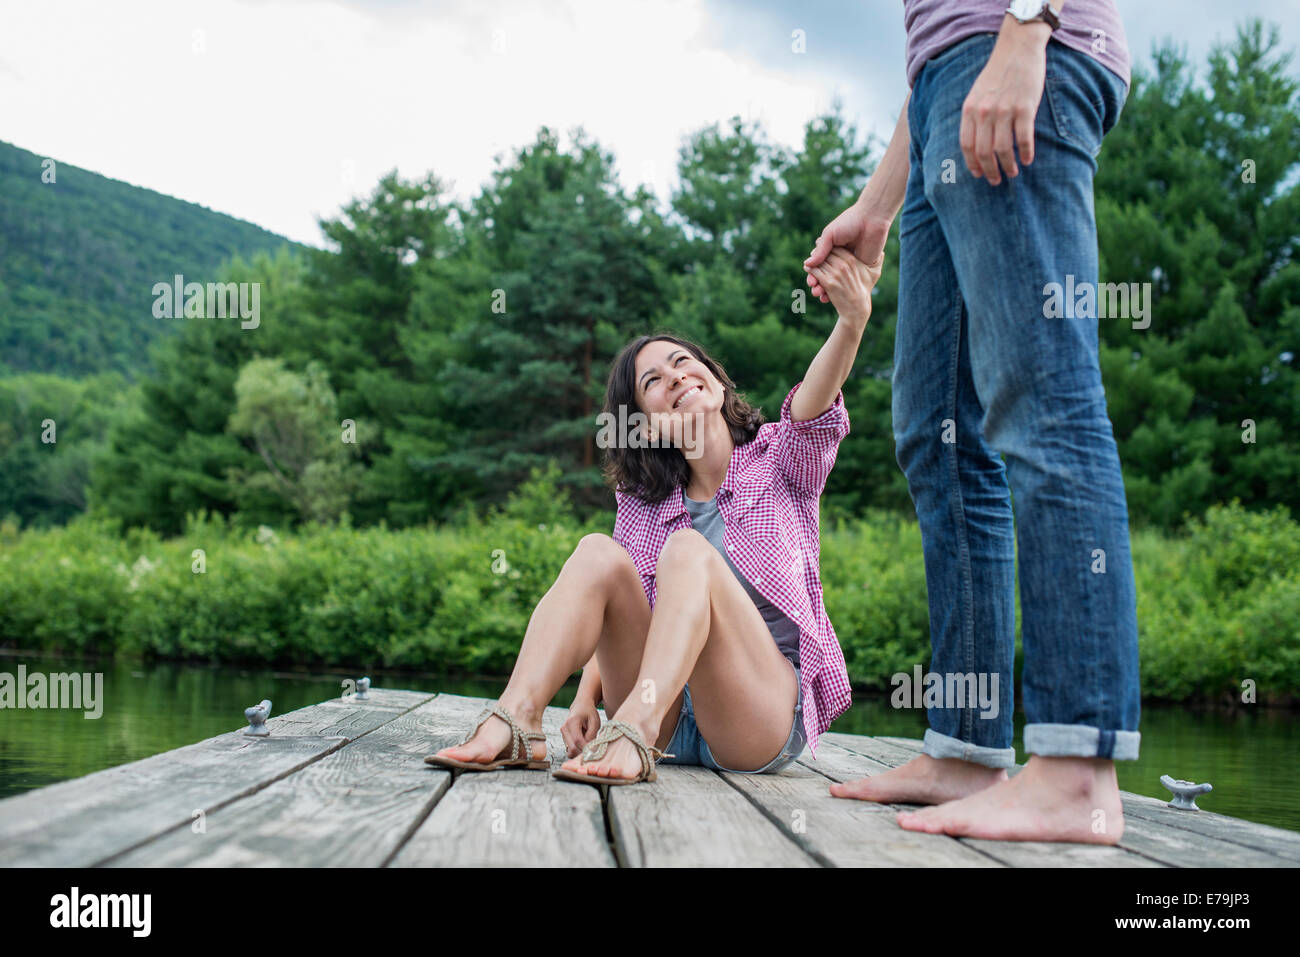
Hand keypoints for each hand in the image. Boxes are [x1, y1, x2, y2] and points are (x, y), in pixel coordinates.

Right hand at [561, 698, 601, 757]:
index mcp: (572, 721)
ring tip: (588, 744)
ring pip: (570, 751)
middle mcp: (564, 728)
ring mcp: (563, 734)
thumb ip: (592, 734)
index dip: (586, 748)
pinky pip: (570, 750)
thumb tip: (589, 748)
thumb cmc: (589, 713)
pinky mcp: (564, 738)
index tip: (594, 750)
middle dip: (583, 752)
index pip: (577, 740)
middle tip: (593, 749)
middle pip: (572, 748)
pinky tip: (583, 743)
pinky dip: (577, 750)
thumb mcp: (595, 721)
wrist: (581, 706)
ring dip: (580, 752)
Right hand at [803, 203, 891, 302]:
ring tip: (821, 295)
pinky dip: (841, 288)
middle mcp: (839, 255)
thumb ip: (820, 251)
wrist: (871, 220)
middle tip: (815, 291)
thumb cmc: (849, 223)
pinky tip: (834, 294)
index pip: (818, 264)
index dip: (813, 273)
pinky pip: (849, 279)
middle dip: (818, 283)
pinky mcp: (860, 265)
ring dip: (827, 288)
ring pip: (836, 278)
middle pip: (825, 273)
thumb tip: (806, 265)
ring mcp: (850, 261)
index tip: (811, 282)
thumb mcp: (830, 235)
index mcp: (830, 246)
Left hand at [805, 246, 881, 328]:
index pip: (837, 247)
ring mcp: (836, 274)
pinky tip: (808, 268)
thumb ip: (878, 261)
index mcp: (853, 260)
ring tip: (810, 261)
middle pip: (826, 253)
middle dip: (820, 252)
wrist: (856, 308)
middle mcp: (845, 265)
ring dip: (813, 261)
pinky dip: (809, 269)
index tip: (825, 248)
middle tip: (815, 253)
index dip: (830, 246)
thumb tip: (882, 251)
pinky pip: (815, 271)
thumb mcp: (873, 274)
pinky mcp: (828, 283)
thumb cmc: (863, 289)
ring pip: (819, 261)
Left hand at [960, 17, 1050, 184]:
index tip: (978, 175)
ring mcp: (1004, 110)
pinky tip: (1028, 160)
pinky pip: (1024, 138)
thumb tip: (975, 144)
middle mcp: (984, 112)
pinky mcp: (1025, 107)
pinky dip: (1026, 153)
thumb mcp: (977, 93)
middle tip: (996, 180)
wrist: (1018, 48)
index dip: (972, 164)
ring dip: (1008, 166)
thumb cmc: (998, 73)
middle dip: (990, 171)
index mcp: (970, 110)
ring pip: (1003, 149)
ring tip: (1013, 172)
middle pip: (984, 152)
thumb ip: (974, 116)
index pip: (967, 146)